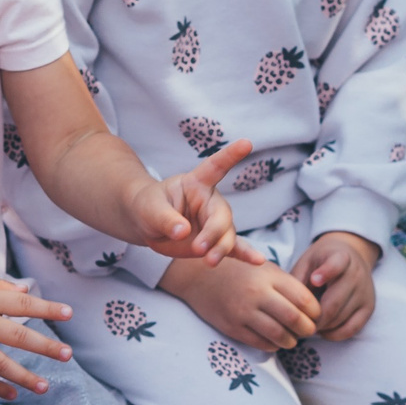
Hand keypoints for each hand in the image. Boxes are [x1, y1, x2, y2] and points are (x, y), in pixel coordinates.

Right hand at [0, 272, 75, 400]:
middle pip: (18, 336)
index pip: (23, 304)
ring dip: (24, 377)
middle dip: (45, 346)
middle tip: (67, 354)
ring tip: (44, 387)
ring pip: (0, 364)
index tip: (69, 314)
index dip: (47, 309)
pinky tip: (13, 394)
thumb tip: (26, 292)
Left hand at [128, 137, 266, 267]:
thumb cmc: (147, 208)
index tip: (246, 143)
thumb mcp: (148, 209)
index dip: (230, 155)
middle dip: (214, 233)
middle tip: (199, 249)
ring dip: (220, 249)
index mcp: (195, 183)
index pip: (214, 167)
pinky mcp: (214, 242)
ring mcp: (214, 222)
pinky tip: (258, 260)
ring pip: (227, 235)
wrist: (147, 225)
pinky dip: (245, 255)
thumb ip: (164, 218)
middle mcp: (209, 202)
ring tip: (209, 261)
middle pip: (221, 216)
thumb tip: (182, 231)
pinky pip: (233, 248)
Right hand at [162, 252, 322, 352]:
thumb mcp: (264, 268)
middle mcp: (257, 293)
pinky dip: (273, 345)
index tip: (316, 316)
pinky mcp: (232, 327)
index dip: (316, 312)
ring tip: (293, 338)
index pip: (304, 299)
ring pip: (279, 335)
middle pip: (294, 319)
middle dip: (307, 329)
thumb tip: (313, 308)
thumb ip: (287, 284)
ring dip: (291, 341)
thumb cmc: (238, 271)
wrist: (198, 276)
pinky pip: (261, 343)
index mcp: (269, 276)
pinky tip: (275, 341)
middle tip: (309, 331)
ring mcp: (243, 311)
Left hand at [289, 231, 379, 340]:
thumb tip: (287, 304)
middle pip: (334, 302)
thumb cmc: (322, 262)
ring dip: (322, 326)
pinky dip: (335, 334)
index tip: (314, 280)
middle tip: (297, 323)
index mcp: (341, 257)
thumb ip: (298, 278)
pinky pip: (352, 328)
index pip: (336, 264)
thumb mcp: (308, 261)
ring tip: (307, 325)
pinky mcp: (369, 308)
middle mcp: (357, 274)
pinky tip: (323, 331)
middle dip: (313, 317)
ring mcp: (365, 292)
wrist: (352, 256)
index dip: (326, 272)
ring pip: (341, 318)